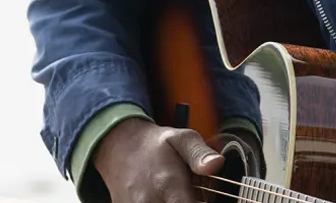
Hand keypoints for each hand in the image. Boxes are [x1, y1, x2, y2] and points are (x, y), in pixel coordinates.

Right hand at [93, 119, 223, 202]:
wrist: (119, 147)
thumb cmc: (155, 145)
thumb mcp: (181, 139)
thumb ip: (199, 153)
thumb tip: (217, 164)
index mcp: (167, 184)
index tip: (203, 196)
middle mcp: (149, 202)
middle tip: (190, 194)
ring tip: (175, 195)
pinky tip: (163, 198)